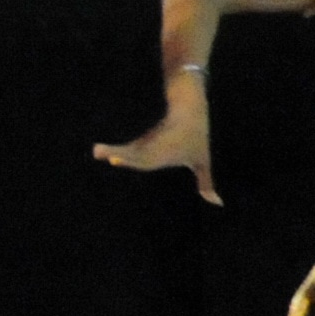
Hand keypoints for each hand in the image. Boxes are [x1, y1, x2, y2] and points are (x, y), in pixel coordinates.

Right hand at [92, 102, 221, 205]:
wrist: (188, 111)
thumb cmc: (196, 139)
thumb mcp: (203, 160)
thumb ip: (206, 183)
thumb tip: (218, 204)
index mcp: (164, 153)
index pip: (144, 159)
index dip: (130, 159)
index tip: (116, 158)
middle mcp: (152, 149)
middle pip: (132, 153)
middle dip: (116, 154)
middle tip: (97, 152)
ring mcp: (146, 143)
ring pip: (128, 149)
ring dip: (112, 151)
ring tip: (95, 151)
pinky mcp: (142, 140)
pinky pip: (129, 148)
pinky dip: (118, 151)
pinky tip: (102, 153)